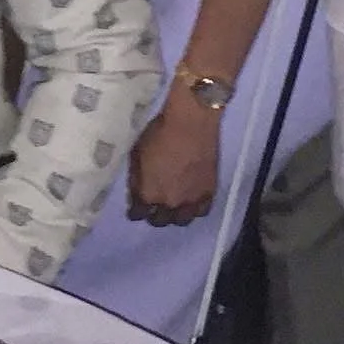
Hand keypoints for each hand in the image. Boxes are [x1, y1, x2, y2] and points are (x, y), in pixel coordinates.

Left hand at [126, 99, 219, 226]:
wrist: (191, 122)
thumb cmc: (159, 132)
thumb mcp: (136, 154)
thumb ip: (136, 178)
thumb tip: (135, 191)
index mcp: (148, 194)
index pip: (138, 214)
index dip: (135, 211)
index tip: (135, 207)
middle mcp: (169, 203)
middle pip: (160, 220)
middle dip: (154, 215)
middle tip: (153, 206)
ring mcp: (191, 200)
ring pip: (181, 220)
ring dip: (174, 215)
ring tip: (172, 207)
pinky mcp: (208, 193)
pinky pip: (201, 211)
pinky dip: (194, 209)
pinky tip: (191, 203)